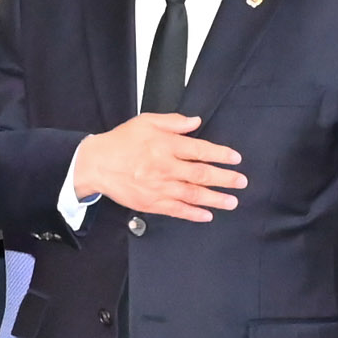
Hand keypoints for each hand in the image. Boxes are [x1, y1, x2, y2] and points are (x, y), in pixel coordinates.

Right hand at [69, 111, 246, 219]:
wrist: (96, 164)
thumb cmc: (121, 142)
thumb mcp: (146, 122)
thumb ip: (173, 122)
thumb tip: (196, 122)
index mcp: (165, 145)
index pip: (200, 150)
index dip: (220, 154)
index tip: (235, 158)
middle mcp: (165, 167)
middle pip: (201, 174)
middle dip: (224, 179)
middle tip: (241, 182)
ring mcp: (159, 187)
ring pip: (192, 195)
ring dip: (215, 199)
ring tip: (232, 202)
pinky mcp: (151, 203)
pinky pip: (177, 210)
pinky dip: (193, 214)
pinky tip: (207, 215)